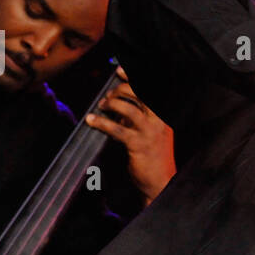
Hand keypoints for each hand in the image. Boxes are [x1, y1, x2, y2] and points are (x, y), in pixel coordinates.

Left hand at [84, 66, 177, 203]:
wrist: (160, 183)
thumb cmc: (153, 157)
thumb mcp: (149, 132)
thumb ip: (136, 118)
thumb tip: (116, 103)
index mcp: (164, 115)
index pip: (151, 90)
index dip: (134, 78)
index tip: (119, 71)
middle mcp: (160, 120)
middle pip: (141, 93)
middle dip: (121, 89)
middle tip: (108, 96)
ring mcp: (150, 132)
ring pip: (129, 108)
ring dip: (112, 104)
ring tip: (102, 106)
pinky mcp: (139, 145)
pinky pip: (117, 129)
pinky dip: (101, 122)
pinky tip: (91, 120)